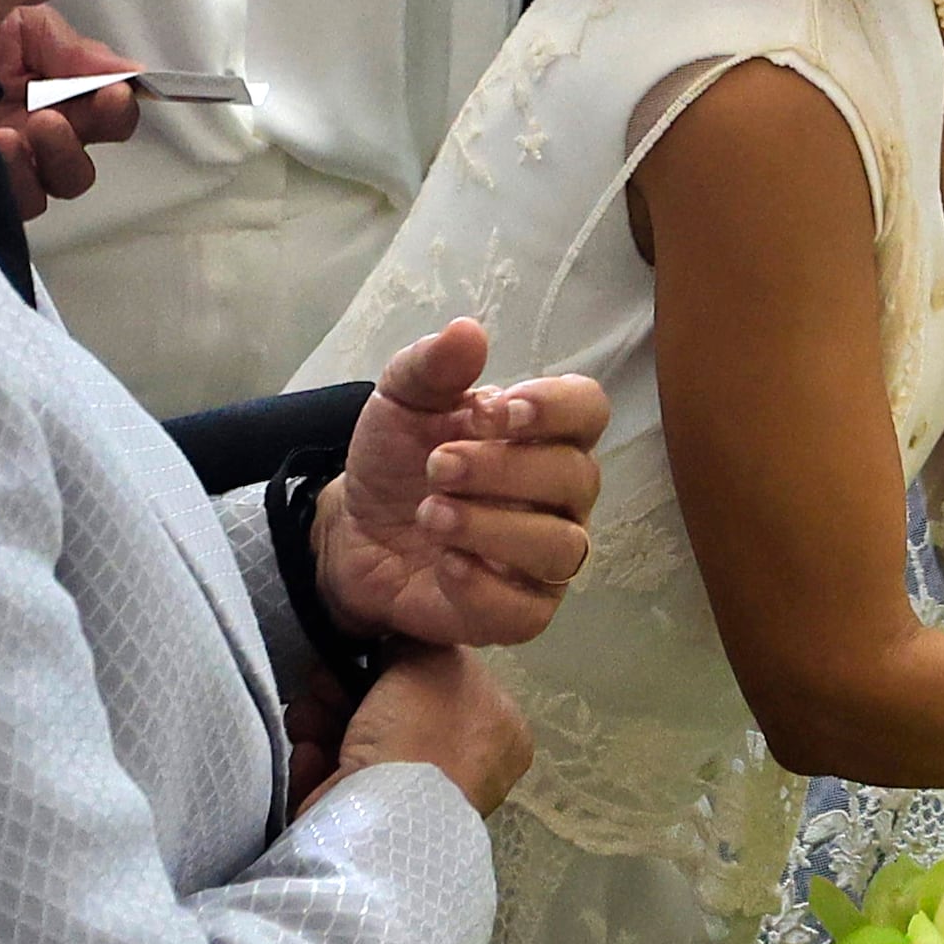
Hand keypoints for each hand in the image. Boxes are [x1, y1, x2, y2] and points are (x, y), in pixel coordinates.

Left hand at [0, 3, 141, 214]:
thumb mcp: (18, 23)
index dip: (118, 109)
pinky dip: (16, 178)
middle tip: (52, 116)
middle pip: (84, 161)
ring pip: (57, 186)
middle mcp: (35, 131)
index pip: (107, 114)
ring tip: (18, 132)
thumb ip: (73, 50)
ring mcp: (7, 162)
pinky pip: (17, 201)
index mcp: (53, 91)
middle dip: (79, 139)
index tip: (111, 94)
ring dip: (49, 160)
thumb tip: (133, 72)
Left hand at [311, 319, 607, 650]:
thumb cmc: (398, 460)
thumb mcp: (401, 400)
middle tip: (436, 466)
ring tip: (432, 515)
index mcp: (544, 434)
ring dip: (494, 528)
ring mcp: (545, 559)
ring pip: (561, 548)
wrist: (354, 530)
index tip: (500, 411)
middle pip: (577, 479)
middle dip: (505, 469)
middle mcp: (561, 497)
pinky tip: (445, 564)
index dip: (556, 408)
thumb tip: (468, 331)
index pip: (589, 410)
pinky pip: (529, 609)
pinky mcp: (520, 612)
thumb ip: (432, 366)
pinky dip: (486, 586)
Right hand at [325, 640, 534, 818]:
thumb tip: (396, 644)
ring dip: (324, 719)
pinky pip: (340, 776)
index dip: (406, 662)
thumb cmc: (421, 732)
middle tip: (321, 679)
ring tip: (304, 714)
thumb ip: (418, 642)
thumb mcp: (431, 660)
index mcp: (499, 733)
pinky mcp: (373, 824)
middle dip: (350, 690)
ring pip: (363, 741)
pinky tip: (306, 749)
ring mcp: (418, 800)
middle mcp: (467, 768)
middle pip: (399, 711)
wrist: (384, 818)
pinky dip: (319, 759)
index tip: (368, 650)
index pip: (452, 682)